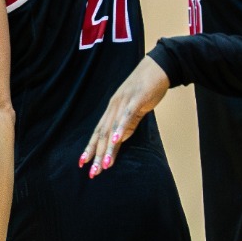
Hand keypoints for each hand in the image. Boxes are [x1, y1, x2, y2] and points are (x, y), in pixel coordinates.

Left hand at [81, 57, 168, 176]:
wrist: (158, 67)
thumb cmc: (146, 88)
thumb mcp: (134, 108)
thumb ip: (127, 123)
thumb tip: (119, 139)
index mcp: (112, 110)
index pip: (98, 132)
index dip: (90, 148)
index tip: (83, 163)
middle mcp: (113, 107)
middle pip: (102, 134)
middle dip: (96, 155)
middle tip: (92, 173)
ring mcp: (123, 103)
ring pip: (111, 129)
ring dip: (107, 149)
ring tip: (103, 166)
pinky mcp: (136, 100)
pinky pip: (126, 117)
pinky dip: (120, 130)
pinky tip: (116, 142)